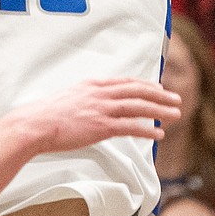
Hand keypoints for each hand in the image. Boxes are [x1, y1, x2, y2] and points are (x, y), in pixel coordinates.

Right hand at [13, 78, 180, 156]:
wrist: (37, 123)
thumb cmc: (49, 114)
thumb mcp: (70, 97)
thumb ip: (86, 98)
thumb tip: (94, 105)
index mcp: (94, 85)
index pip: (126, 82)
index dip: (145, 85)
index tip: (159, 88)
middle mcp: (101, 93)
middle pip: (138, 91)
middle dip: (160, 95)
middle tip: (177, 99)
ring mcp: (102, 109)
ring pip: (139, 106)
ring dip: (160, 110)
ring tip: (176, 114)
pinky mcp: (101, 126)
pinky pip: (130, 127)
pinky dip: (147, 129)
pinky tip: (158, 134)